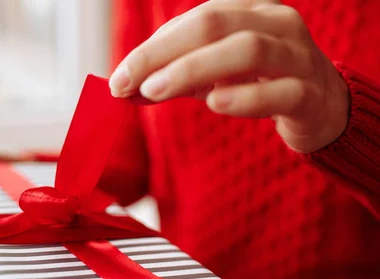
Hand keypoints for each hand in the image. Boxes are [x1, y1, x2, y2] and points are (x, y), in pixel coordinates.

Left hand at [109, 0, 349, 153]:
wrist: (320, 108)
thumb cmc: (258, 84)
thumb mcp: (210, 78)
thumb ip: (170, 79)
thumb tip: (123, 90)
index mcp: (247, 12)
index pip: (192, 20)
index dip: (150, 48)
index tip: (117, 79)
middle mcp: (274, 24)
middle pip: (213, 24)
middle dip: (161, 53)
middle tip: (126, 83)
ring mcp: (297, 57)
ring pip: (248, 50)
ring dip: (194, 69)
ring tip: (156, 91)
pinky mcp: (311, 94)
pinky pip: (281, 91)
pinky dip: (245, 97)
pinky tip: (214, 103)